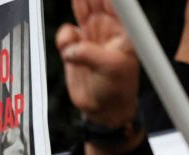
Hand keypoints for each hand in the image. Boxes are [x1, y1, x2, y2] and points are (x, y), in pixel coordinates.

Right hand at [56, 0, 139, 127]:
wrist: (103, 109)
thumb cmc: (117, 89)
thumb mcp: (111, 68)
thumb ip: (90, 53)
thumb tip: (70, 47)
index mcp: (124, 30)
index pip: (117, 4)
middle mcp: (108, 29)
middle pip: (97, 1)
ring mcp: (90, 37)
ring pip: (81, 11)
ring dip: (77, 7)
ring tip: (77, 12)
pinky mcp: (74, 48)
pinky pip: (66, 34)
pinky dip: (64, 37)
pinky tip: (68, 48)